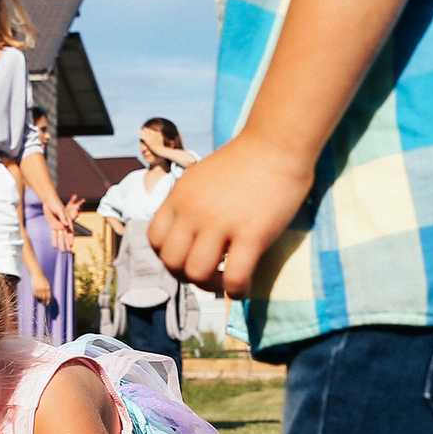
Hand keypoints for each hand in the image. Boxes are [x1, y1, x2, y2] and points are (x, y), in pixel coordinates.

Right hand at [27, 266, 52, 303]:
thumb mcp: (47, 284)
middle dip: (44, 301)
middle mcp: (44, 288)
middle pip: (44, 297)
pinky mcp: (35, 288)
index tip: (48, 303)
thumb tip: (48, 297)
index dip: (48, 300)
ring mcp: (39, 288)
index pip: (49, 296)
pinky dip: (37, 296)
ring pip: (40, 296)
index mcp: (48, 287)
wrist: (37, 274)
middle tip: (44, 303)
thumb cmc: (43, 279)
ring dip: (40, 299)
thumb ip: (47, 289)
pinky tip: (38, 296)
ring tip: (41, 300)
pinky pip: (36, 294)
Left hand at [53, 197, 84, 255]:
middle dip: (67, 244)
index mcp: (68, 221)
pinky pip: (54, 234)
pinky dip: (54, 240)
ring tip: (62, 251)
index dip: (71, 238)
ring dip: (61, 244)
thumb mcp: (60, 210)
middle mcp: (64, 225)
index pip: (70, 231)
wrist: (49, 202)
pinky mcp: (53, 226)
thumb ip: (63, 217)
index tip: (71, 245)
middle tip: (68, 251)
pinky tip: (54, 246)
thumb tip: (65, 225)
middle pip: (66, 236)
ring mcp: (59, 226)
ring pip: (60, 237)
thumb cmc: (56, 204)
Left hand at [147, 133, 314, 296]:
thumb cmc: (245, 159)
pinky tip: (245, 287)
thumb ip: (190, 203)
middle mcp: (193, 211)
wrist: (278, 142)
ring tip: (225, 281)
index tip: (188, 259)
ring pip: (196, 274)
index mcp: (179, 196)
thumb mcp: (201, 176)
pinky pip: (235, 278)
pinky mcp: (252, 233)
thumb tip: (192, 236)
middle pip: (171, 262)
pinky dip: (237, 291)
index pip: (154, 240)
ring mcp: (221, 223)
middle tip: (208, 274)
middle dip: (186, 276)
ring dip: (209, 286)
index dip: (168, 257)